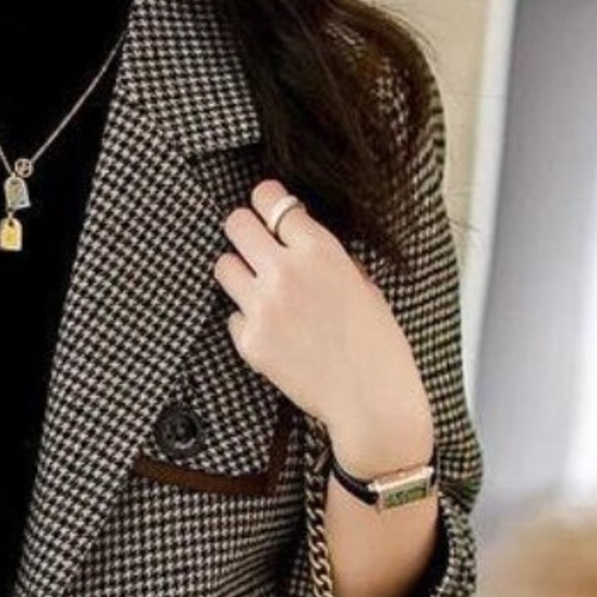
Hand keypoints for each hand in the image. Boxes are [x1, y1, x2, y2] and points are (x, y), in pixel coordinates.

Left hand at [213, 179, 433, 468]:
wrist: (369, 397)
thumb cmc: (374, 341)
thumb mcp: (360, 281)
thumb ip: (323, 255)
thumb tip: (295, 236)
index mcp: (319, 250)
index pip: (270, 199)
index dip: (267, 202)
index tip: (268, 211)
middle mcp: (285, 273)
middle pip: (236, 223)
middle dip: (244, 229)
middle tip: (254, 243)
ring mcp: (262, 308)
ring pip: (223, 266)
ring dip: (239, 271)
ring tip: (259, 287)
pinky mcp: (249, 341)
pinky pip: (232, 314)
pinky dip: (247, 319)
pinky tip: (273, 330)